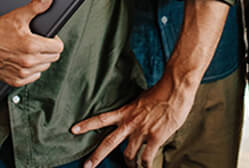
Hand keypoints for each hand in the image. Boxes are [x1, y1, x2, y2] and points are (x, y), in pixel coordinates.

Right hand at [0, 0, 62, 85]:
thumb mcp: (18, 15)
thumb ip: (36, 7)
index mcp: (32, 46)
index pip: (58, 48)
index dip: (55, 40)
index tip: (49, 37)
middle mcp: (28, 62)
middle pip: (53, 58)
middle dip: (49, 49)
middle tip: (39, 42)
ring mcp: (21, 73)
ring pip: (44, 68)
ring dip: (41, 60)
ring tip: (31, 50)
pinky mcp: (15, 81)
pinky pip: (33, 77)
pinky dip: (32, 70)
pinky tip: (25, 60)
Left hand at [72, 73, 194, 167]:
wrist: (175, 88)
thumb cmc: (161, 91)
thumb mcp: (142, 100)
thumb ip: (136, 111)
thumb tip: (136, 118)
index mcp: (126, 111)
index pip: (102, 118)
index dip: (87, 124)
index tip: (73, 129)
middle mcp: (130, 123)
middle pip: (109, 143)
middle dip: (96, 157)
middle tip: (86, 167)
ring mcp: (142, 132)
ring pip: (128, 155)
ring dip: (129, 165)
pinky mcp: (155, 138)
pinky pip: (146, 159)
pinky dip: (146, 167)